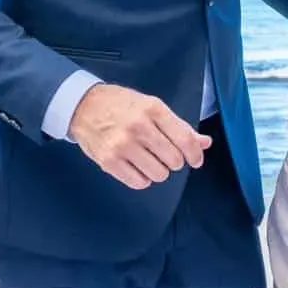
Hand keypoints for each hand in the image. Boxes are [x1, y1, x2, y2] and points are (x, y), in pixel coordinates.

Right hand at [66, 84, 208, 188]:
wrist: (83, 106)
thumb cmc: (121, 105)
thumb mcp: (152, 106)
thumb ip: (179, 126)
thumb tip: (204, 143)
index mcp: (153, 109)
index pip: (184, 139)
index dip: (195, 154)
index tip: (195, 160)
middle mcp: (138, 127)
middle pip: (173, 160)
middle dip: (174, 161)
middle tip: (164, 154)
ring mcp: (122, 145)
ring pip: (159, 174)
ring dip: (158, 170)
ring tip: (148, 159)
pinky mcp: (109, 161)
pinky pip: (139, 183)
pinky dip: (142, 178)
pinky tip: (137, 166)